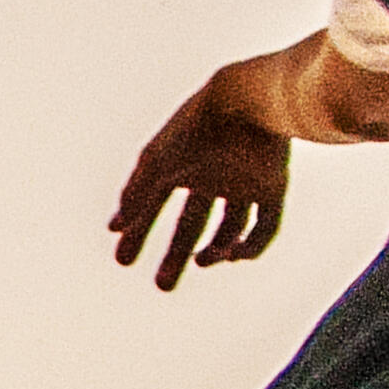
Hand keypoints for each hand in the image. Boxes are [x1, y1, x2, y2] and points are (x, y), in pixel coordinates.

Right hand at [109, 55, 302, 290]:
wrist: (249, 101)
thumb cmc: (196, 128)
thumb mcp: (157, 161)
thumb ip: (135, 193)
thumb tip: (115, 227)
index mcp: (180, 165)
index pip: (154, 206)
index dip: (138, 232)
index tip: (122, 259)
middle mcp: (211, 176)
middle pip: (192, 225)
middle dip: (175, 256)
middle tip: (162, 287)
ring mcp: (244, 182)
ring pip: (229, 230)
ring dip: (215, 252)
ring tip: (202, 261)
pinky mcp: (274, 187)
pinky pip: (265, 227)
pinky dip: (251, 246)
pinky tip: (232, 254)